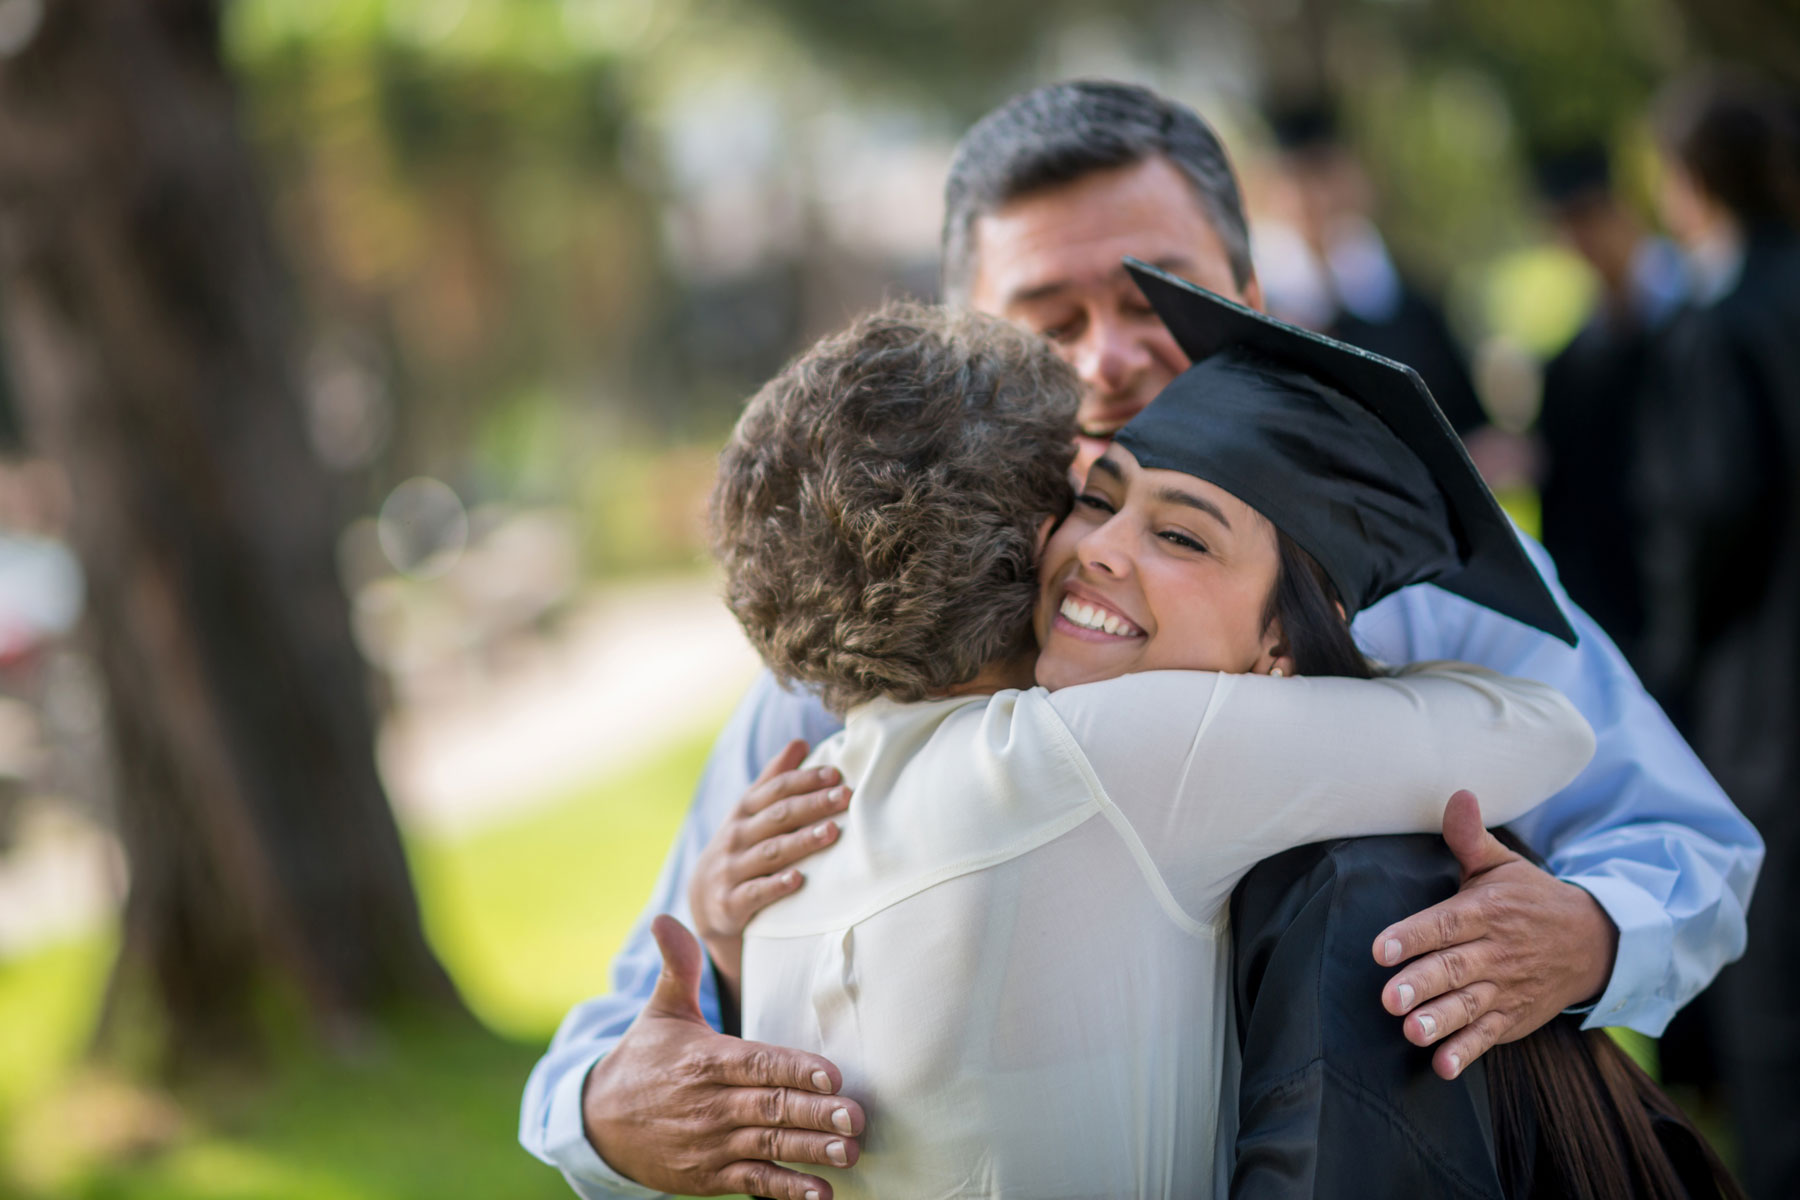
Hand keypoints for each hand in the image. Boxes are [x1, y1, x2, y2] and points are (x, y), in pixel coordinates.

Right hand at [583, 915, 863, 1198]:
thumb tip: (664, 918)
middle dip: (816, 1113)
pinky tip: (819, 1195)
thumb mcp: (662, 1012)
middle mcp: (711, 1104)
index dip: (796, 1069)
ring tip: (849, 1151)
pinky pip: (753, 1184)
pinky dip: (786, 1190)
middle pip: (771, 1107)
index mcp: (706, 1061)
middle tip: (857, 1116)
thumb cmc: (644, 1059)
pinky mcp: (709, 1177)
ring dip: (810, 1150)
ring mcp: (711, 1144)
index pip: (758, 1063)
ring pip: (769, 1146)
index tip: (832, 1075)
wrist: (599, 1122)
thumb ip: (679, 968)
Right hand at [690, 740, 850, 1002]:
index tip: (837, 774)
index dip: (805, 779)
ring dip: (802, 842)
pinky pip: (755, 892)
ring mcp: (732, 868)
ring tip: (832, 832)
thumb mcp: (750, 812)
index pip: (776, 788)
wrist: (704, 901)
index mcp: (744, 811)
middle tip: (845, 796)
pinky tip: (798, 880)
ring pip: (771, 852)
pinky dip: (775, 886)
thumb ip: (774, 779)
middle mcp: (737, 836)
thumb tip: (800, 742)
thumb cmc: (740, 848)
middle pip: (779, 816)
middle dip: (813, 804)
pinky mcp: (731, 902)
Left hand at [1372, 790, 1618, 1080]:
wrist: (1592, 942)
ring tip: (1411, 1032)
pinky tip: (1441, 1067)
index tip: (1380, 947)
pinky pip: (1489, 1037)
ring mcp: (1506, 988)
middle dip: (1422, 984)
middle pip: (1455, 968)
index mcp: (1487, 912)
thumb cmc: (1530, 898)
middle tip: (1388, 998)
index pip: (1446, 923)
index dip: (1412, 935)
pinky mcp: (1512, 1018)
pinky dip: (1467, 1052)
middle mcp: (1496, 952)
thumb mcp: (1502, 864)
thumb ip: (1470, 837)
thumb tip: (1457, 794)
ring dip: (1440, 1021)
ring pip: (1470, 1006)